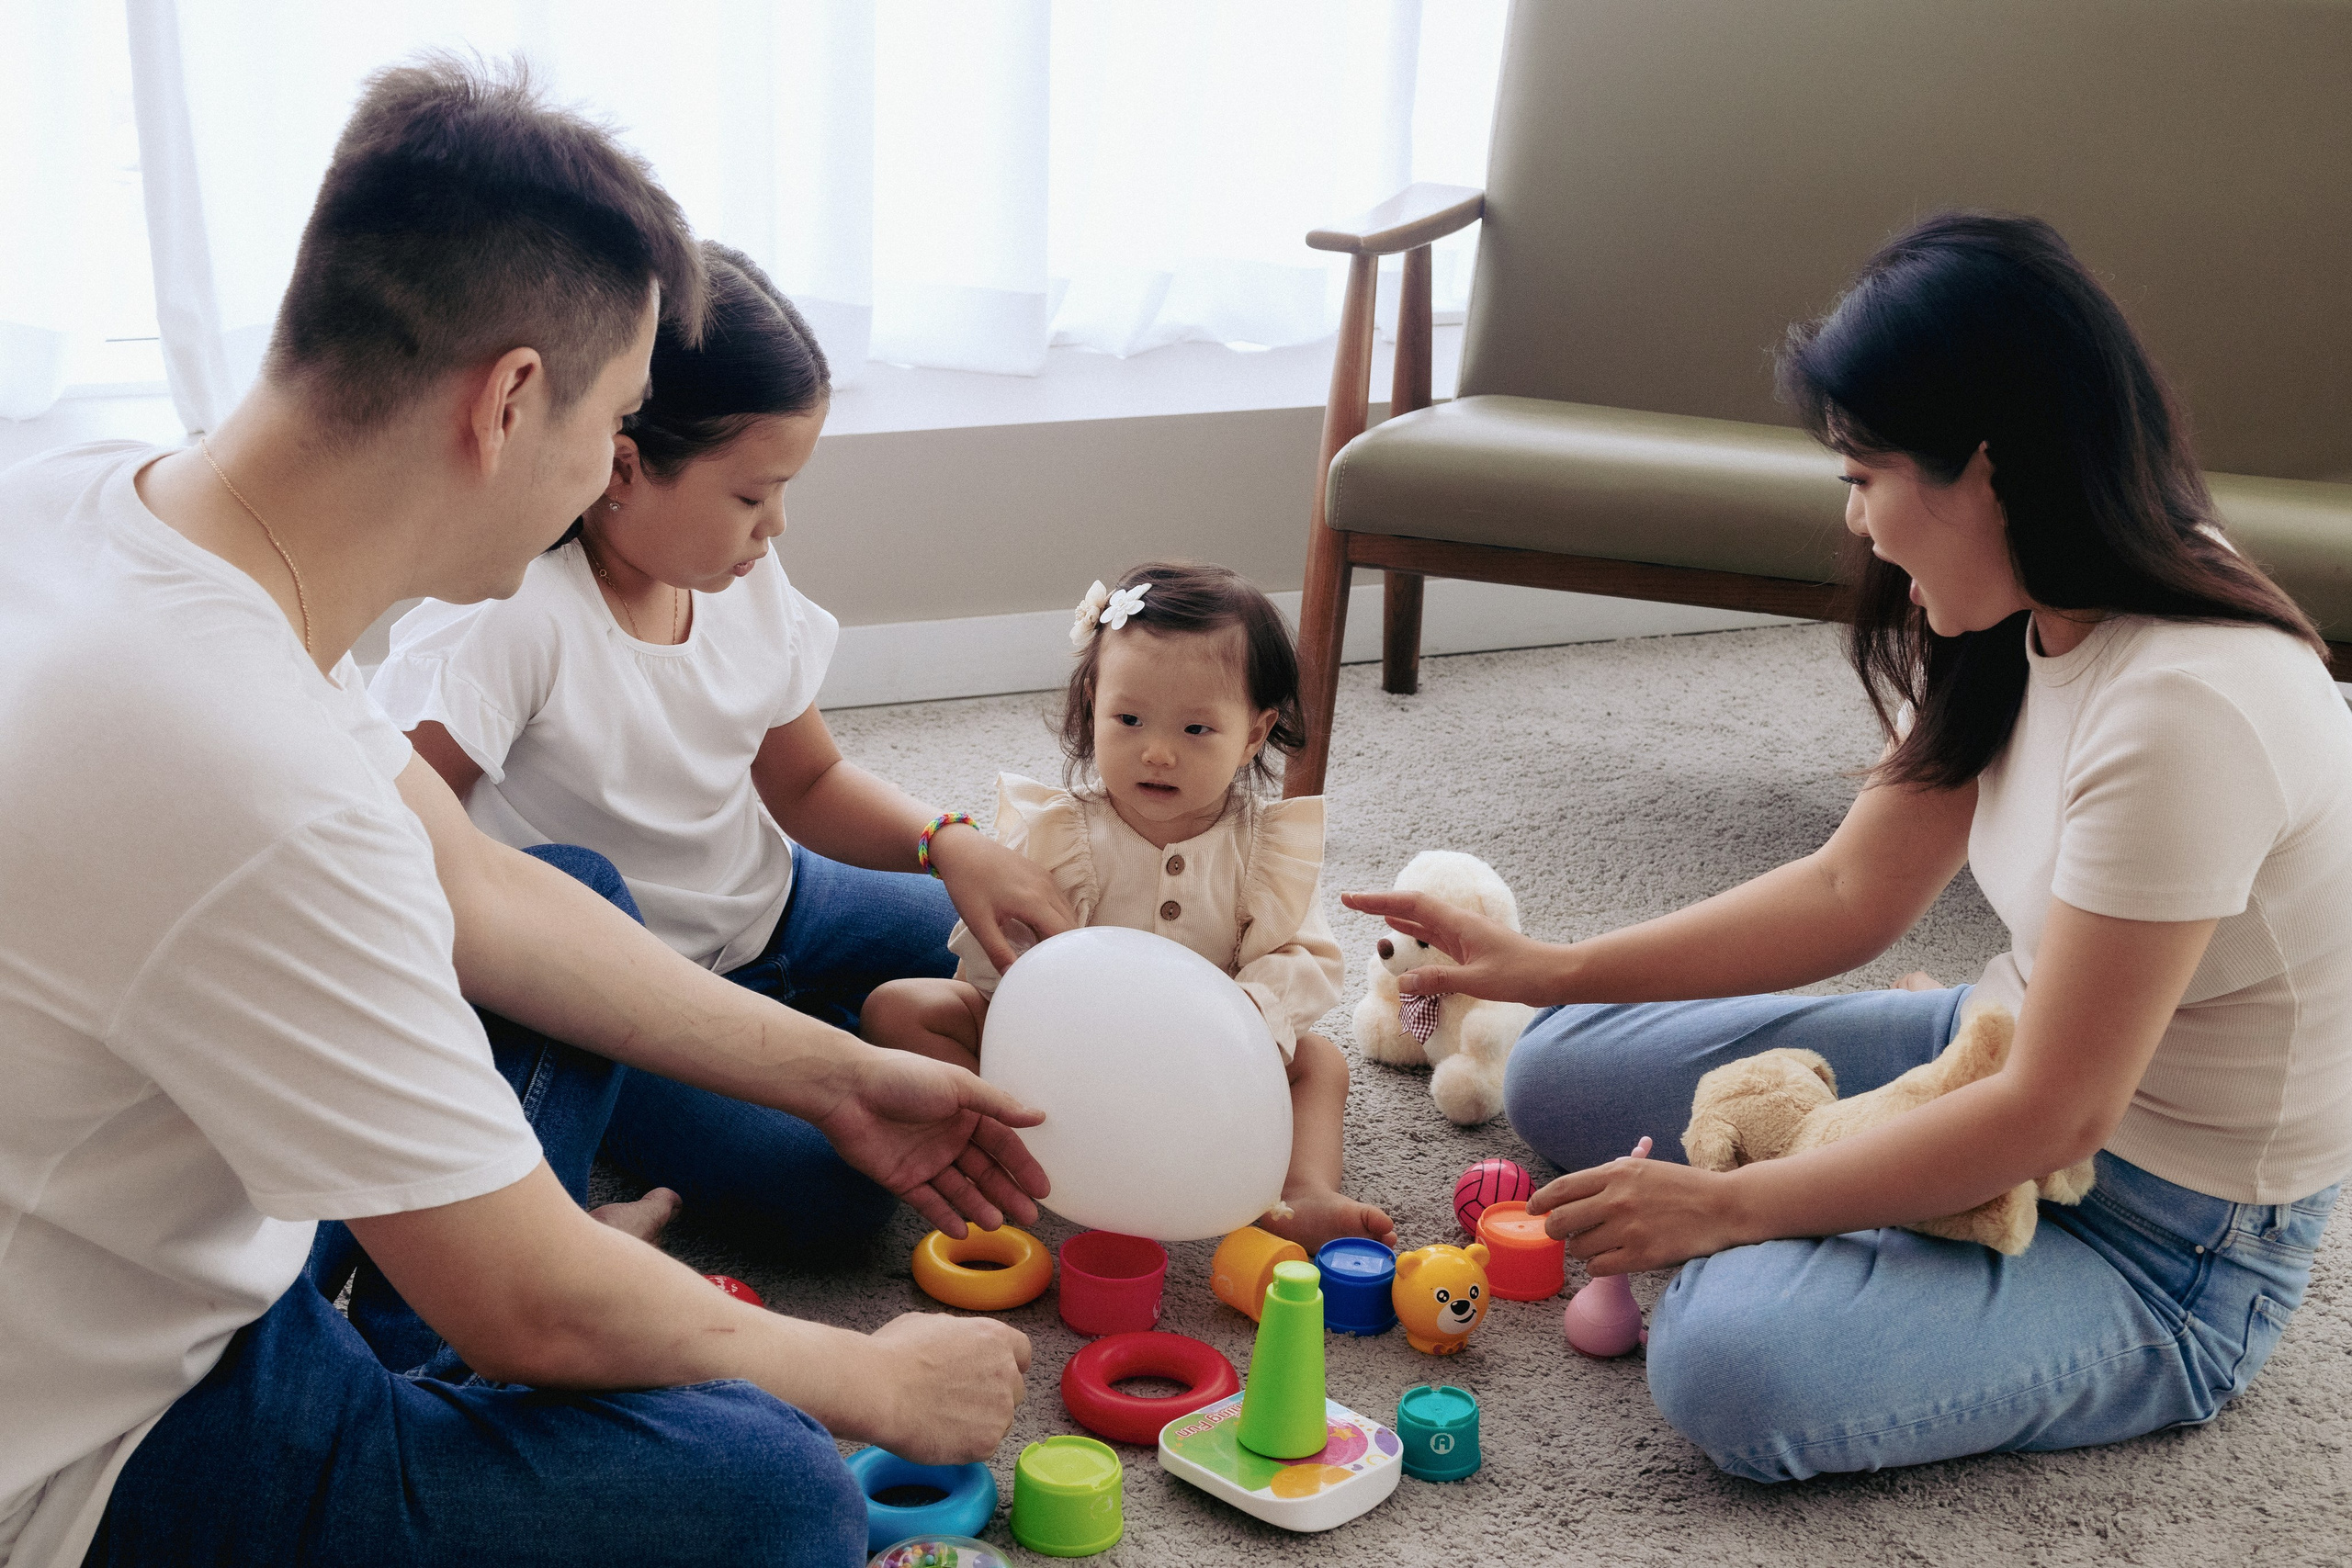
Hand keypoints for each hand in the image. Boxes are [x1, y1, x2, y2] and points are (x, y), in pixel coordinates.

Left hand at [813, 1047, 1050, 1237]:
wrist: (847, 1090)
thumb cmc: (902, 1077)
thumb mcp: (957, 1085)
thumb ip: (997, 1105)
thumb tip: (1038, 1116)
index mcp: (965, 1112)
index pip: (1002, 1144)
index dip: (1023, 1166)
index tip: (1042, 1190)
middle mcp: (948, 1137)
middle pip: (985, 1171)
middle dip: (1007, 1193)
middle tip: (1029, 1217)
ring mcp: (925, 1160)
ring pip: (960, 1190)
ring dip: (980, 1207)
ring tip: (998, 1224)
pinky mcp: (901, 1179)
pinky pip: (929, 1202)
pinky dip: (946, 1216)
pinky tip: (964, 1230)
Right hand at [859, 1312, 1032, 1463]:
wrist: (880, 1390)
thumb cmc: (894, 1355)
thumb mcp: (929, 1323)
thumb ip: (956, 1334)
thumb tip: (955, 1343)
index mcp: (994, 1338)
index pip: (1022, 1353)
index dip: (1007, 1365)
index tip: (991, 1375)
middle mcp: (1005, 1372)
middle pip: (1014, 1389)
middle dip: (994, 1396)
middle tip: (960, 1402)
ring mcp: (1000, 1409)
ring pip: (1001, 1421)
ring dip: (981, 1422)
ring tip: (944, 1420)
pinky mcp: (987, 1442)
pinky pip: (985, 1446)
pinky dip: (967, 1445)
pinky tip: (941, 1435)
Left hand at [928, 824, 1077, 971]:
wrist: (960, 848)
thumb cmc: (967, 885)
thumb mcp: (978, 923)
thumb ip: (998, 952)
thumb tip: (1011, 977)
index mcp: (1034, 902)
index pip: (1063, 934)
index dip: (1064, 955)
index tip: (1058, 972)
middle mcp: (1047, 888)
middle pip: (1070, 924)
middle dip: (1066, 947)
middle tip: (1055, 968)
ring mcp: (1046, 878)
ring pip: (1067, 912)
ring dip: (1062, 932)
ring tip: (1048, 953)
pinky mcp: (1042, 873)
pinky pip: (1060, 900)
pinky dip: (1057, 918)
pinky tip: (1042, 930)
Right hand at [1339, 888, 1568, 1005]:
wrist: (1556, 975)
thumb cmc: (1523, 975)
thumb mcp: (1479, 981)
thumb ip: (1439, 981)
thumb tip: (1402, 982)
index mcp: (1459, 924)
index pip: (1410, 906)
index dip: (1379, 900)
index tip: (1351, 898)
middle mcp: (1459, 924)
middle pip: (1412, 907)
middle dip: (1380, 903)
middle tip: (1349, 900)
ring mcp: (1465, 936)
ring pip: (1422, 920)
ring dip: (1394, 915)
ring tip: (1369, 912)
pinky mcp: (1470, 949)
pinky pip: (1433, 935)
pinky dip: (1413, 932)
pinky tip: (1402, 933)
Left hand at [1526, 1153, 1749, 1274]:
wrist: (1723, 1207)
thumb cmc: (1683, 1187)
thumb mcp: (1644, 1170)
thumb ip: (1609, 1177)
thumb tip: (1573, 1190)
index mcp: (1616, 1173)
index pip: (1561, 1189)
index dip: (1540, 1201)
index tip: (1533, 1209)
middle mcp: (1616, 1200)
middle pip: (1560, 1221)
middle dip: (1554, 1230)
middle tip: (1561, 1234)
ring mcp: (1628, 1229)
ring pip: (1577, 1248)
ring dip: (1580, 1250)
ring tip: (1597, 1245)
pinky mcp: (1641, 1256)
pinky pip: (1598, 1267)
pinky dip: (1597, 1266)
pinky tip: (1609, 1259)